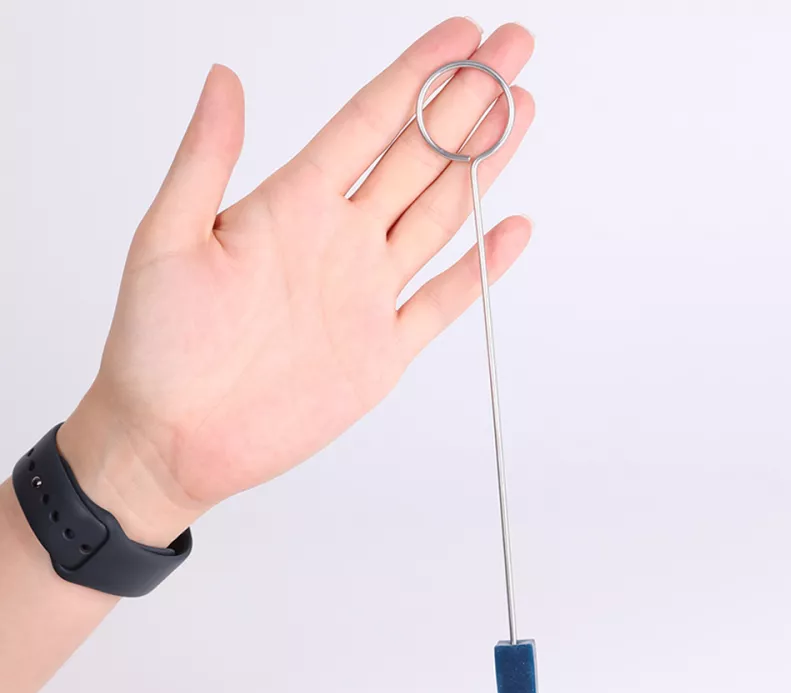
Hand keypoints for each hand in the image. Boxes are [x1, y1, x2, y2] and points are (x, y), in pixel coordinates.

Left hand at [57, 19, 535, 545]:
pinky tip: (508, 228)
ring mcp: (366, 294)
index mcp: (291, 204)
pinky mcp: (382, 351)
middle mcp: (338, 240)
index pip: (368, 122)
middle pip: (418, 156)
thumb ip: (205, 160)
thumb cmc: (156, 345)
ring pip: (439, 215)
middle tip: (513, 50)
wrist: (175, 438)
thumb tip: (224, 78)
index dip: (417, 75)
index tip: (462, 34)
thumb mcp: (166, 239)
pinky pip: (443, 301)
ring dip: (480, 165)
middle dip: (469, 101)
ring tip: (519, 112)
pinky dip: (479, 268)